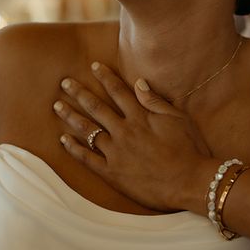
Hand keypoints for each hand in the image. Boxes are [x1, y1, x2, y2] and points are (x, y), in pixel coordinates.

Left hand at [52, 64, 214, 212]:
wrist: (191, 184)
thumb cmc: (190, 151)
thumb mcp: (178, 120)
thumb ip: (155, 101)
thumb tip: (139, 82)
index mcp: (140, 117)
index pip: (118, 91)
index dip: (105, 77)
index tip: (93, 66)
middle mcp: (124, 131)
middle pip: (96, 107)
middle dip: (78, 93)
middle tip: (64, 83)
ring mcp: (115, 152)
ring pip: (87, 129)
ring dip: (71, 116)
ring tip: (57, 106)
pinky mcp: (112, 173)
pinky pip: (87, 158)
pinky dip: (73, 148)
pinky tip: (63, 139)